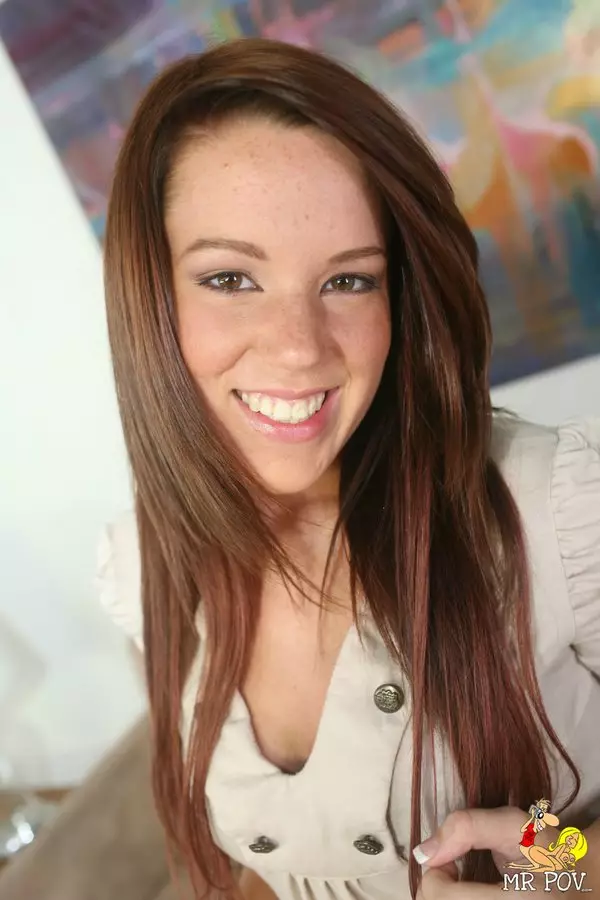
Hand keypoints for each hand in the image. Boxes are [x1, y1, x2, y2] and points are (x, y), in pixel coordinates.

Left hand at [413, 806, 562, 897]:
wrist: (579, 882)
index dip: (436, 872)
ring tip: (464, 886)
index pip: (442, 897)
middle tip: (455, 870)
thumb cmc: (546, 849)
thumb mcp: (513, 824)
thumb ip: (467, 827)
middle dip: (437, 887)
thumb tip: (424, 853)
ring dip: (444, 897)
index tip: (451, 860)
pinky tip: (471, 896)